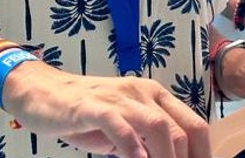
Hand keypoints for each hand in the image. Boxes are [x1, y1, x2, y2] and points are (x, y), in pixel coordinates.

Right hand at [2, 63, 210, 157]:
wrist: (42, 92)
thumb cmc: (84, 113)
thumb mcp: (123, 128)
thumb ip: (145, 142)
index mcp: (154, 96)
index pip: (193, 124)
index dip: (202, 153)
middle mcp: (142, 93)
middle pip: (181, 128)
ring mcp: (119, 98)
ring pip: (158, 126)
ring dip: (166, 156)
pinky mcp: (93, 107)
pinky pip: (120, 127)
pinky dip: (133, 148)